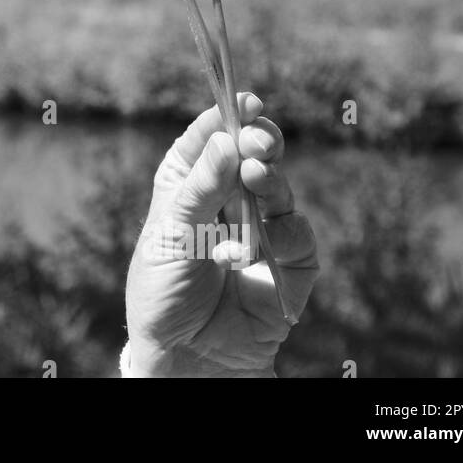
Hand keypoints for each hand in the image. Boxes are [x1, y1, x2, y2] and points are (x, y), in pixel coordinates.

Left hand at [123, 92, 319, 376]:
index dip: (227, 118)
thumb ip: (202, 186)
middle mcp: (224, 205)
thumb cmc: (163, 293)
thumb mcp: (171, 233)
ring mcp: (258, 236)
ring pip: (279, 193)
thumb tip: (229, 137)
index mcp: (187, 187)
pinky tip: (271, 239)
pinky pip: (299, 242)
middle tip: (259, 139)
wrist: (182, 361)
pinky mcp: (286, 272)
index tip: (245, 101)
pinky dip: (288, 236)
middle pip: (252, 157)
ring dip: (272, 184)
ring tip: (257, 176)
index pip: (210, 140)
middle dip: (259, 143)